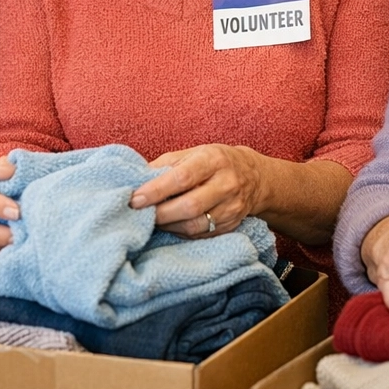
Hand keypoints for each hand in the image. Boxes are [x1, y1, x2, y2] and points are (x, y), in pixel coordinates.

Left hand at [130, 144, 262, 237]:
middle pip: (190, 206)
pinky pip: (201, 235)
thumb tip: (135, 179)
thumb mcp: (192, 153)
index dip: (156, 190)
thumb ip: (165, 164)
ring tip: (151, 221)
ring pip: (195, 225)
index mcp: (213, 160)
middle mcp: (226, 184)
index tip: (135, 199)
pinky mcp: (231, 225)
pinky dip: (180, 232)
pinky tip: (169, 226)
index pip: (182, 177)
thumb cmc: (214, 162)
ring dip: (168, 226)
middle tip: (138, 214)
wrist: (254, 177)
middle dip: (160, 213)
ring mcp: (232, 208)